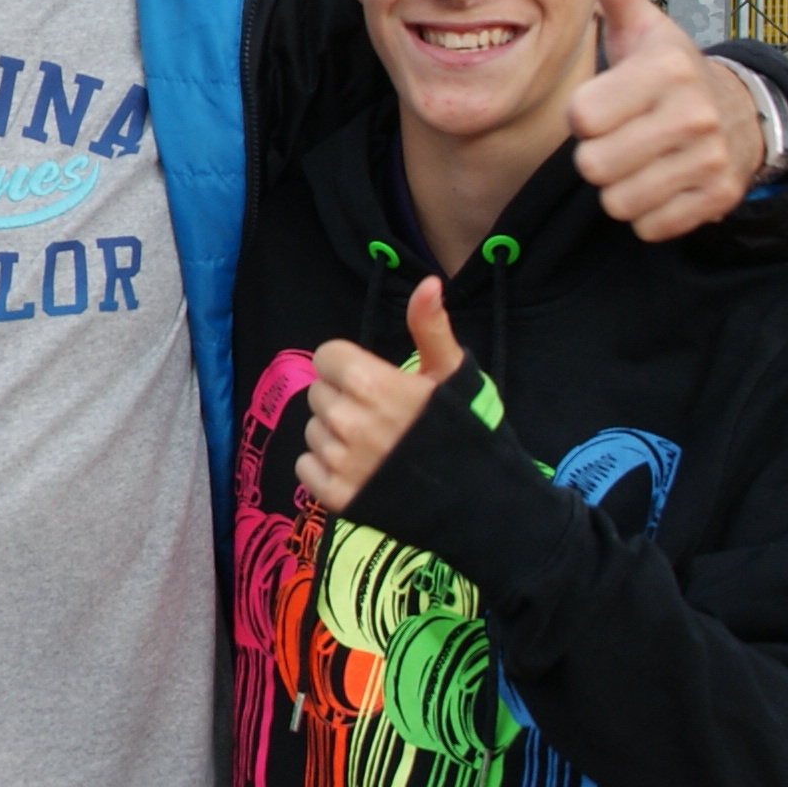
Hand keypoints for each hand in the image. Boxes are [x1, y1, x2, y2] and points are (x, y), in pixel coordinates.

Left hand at [299, 279, 462, 514]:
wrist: (482, 504)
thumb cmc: (468, 433)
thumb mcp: (454, 375)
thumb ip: (430, 328)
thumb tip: (427, 282)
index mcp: (372, 385)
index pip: (326, 357)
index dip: (348, 366)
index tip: (372, 382)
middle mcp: (348, 421)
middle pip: (320, 393)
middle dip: (344, 399)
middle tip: (380, 417)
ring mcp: (340, 462)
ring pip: (313, 430)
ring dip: (335, 435)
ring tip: (375, 447)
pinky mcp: (336, 497)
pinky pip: (305, 467)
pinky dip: (324, 469)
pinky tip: (359, 470)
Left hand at [566, 0, 764, 242]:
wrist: (737, 116)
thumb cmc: (664, 70)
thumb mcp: (639, 25)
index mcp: (667, 69)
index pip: (582, 116)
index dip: (583, 113)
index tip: (605, 102)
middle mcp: (696, 115)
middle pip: (595, 165)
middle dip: (598, 153)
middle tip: (623, 133)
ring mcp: (711, 161)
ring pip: (619, 201)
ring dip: (619, 185)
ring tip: (641, 154)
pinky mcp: (717, 200)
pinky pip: (648, 225)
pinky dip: (647, 210)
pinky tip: (662, 179)